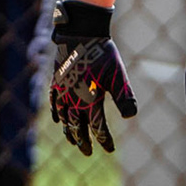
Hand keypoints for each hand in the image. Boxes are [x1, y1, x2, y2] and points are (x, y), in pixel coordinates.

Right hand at [49, 0, 137, 155]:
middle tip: (88, 152)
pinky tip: (58, 120)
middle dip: (83, 141)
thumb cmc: (103, 55)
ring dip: (69, 131)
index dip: (104, 140)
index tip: (109, 149)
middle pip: (77, 128)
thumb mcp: (118, 76)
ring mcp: (63, 91)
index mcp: (90, 101)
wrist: (81, 33)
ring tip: (74, 141)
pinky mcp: (57, 82)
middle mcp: (73, 100)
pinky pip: (54, 103)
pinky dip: (56, 113)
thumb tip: (130, 117)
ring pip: (64, 118)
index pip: (97, 128)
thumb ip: (124, 98)